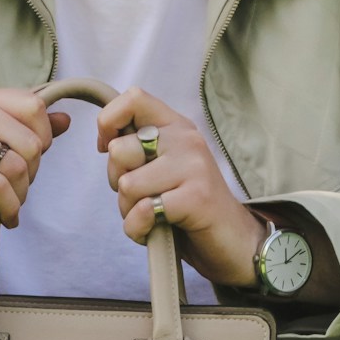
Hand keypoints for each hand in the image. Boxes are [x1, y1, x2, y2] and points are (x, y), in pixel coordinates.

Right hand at [0, 86, 70, 259]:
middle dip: (30, 175)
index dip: (41, 141)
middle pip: (31, 141)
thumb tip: (66, 119)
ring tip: (4, 203)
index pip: (36, 108)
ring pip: (17, 165)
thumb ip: (30, 135)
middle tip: (11, 189)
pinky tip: (2, 216)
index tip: (23, 163)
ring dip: (18, 195)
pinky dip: (7, 207)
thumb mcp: (2, 156)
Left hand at [96, 87, 265, 287]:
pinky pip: (142, 212)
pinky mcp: (196, 197)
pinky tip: (157, 231)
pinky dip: (139, 230)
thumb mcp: (163, 168)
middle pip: (119, 150)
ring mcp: (194, 167)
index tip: (109, 149)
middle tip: (142, 196)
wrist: (234, 241)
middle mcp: (186, 140)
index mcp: (177, 126)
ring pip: (127, 185)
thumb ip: (138, 150)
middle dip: (117, 182)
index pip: (133, 98)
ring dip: (129, 211)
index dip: (107, 123)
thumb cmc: (188, 207)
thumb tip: (105, 142)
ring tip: (154, 215)